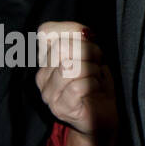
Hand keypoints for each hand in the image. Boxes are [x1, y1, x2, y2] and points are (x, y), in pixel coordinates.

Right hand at [34, 22, 116, 137]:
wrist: (103, 115)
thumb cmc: (98, 82)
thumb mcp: (93, 55)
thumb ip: (84, 41)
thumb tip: (84, 33)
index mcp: (47, 59)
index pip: (46, 31)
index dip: (72, 30)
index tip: (89, 40)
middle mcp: (42, 75)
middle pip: (62, 47)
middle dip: (88, 51)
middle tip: (97, 63)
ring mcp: (48, 93)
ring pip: (71, 67)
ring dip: (93, 70)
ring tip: (96, 78)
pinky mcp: (59, 108)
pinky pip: (78, 86)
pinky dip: (94, 84)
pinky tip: (95, 89)